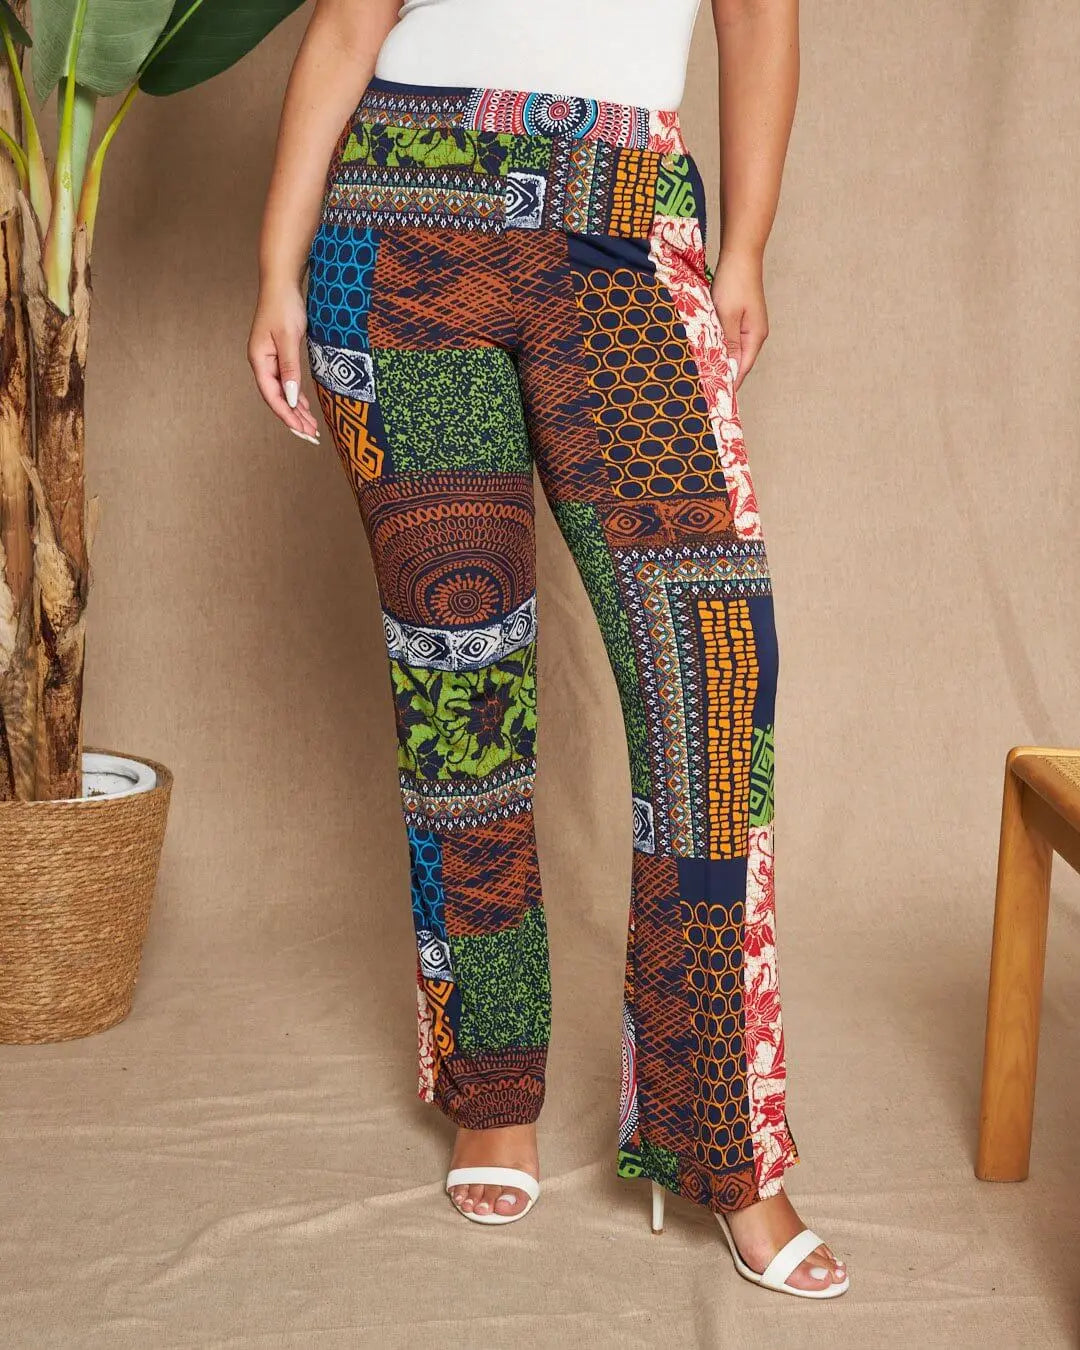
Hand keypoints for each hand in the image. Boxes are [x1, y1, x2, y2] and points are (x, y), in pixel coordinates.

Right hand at [247, 280, 320, 444]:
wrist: (282, 283)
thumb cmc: (284, 306)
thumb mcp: (289, 338)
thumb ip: (290, 369)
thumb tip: (292, 398)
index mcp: (260, 360)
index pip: (272, 396)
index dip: (287, 415)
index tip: (302, 431)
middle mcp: (262, 363)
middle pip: (277, 398)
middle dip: (293, 418)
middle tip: (311, 436)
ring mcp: (270, 360)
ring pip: (283, 392)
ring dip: (296, 410)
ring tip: (311, 427)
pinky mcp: (279, 355)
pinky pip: (286, 382)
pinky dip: (297, 396)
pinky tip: (305, 406)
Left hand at [710, 247, 767, 394]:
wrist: (740, 256)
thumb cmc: (734, 284)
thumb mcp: (727, 316)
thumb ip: (728, 343)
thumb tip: (728, 369)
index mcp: (754, 337)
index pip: (741, 369)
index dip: (729, 385)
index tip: (716, 401)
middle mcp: (754, 335)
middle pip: (738, 363)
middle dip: (723, 377)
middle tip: (705, 393)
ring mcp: (748, 327)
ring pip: (732, 352)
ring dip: (720, 363)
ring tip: (704, 379)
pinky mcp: (740, 320)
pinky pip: (729, 341)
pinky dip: (719, 349)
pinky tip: (708, 354)